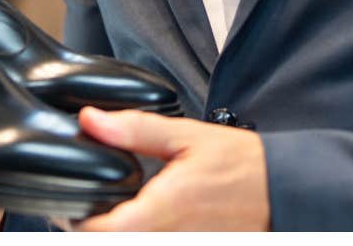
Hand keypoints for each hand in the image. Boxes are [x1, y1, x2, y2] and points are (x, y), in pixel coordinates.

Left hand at [69, 107, 269, 230]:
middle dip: (90, 227)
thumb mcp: (188, 137)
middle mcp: (167, 240)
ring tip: (111, 210)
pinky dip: (137, 234)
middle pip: (106, 244)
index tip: (67, 200)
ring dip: (113, 231)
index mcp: (160, 212)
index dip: (71, 219)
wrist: (285, 192)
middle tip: (86, 204)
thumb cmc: (244, 166)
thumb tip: (90, 120)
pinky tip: (139, 219)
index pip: (94, 232)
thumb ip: (135, 130)